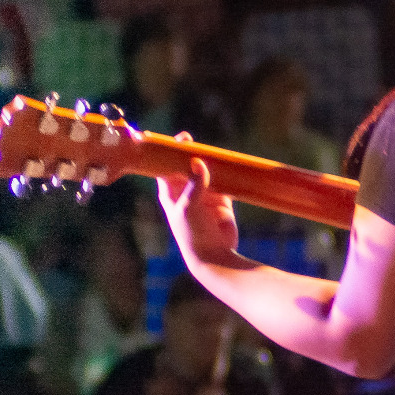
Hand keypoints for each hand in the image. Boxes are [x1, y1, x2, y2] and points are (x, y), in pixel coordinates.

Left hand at [156, 147, 240, 268]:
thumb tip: (198, 162)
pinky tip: (228, 163)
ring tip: (211, 149)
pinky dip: (226, 174)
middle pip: (186, 167)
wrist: (213, 255)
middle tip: (191, 140)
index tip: (176, 141)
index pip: (166, 168)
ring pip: (206, 172)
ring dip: (209, 162)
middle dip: (190, 154)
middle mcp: (186, 192)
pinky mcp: (222, 200)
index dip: (169, 154)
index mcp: (171, 194)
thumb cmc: (192, 233)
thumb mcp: (189, 208)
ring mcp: (205, 195)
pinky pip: (224, 182)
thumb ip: (194, 185)